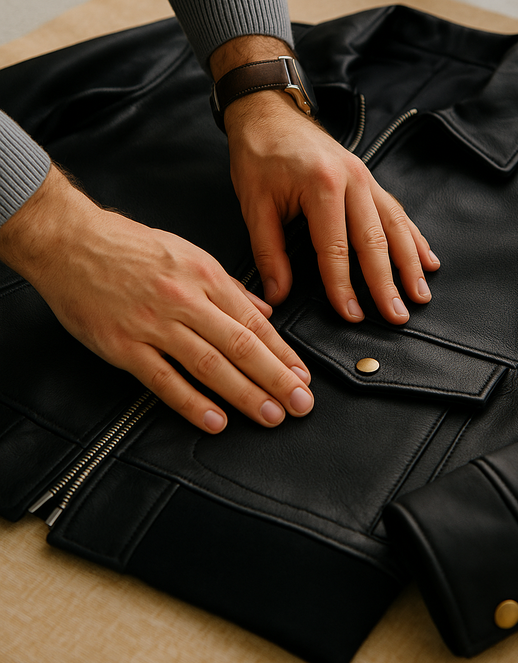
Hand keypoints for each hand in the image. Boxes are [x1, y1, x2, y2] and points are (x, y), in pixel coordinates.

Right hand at [0, 165, 312, 433]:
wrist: (70, 241)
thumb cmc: (127, 245)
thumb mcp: (186, 252)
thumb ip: (227, 285)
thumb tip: (263, 310)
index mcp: (203, 275)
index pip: (253, 322)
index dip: (282, 353)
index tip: (302, 376)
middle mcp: (184, 300)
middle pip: (240, 345)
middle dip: (277, 378)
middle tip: (301, 405)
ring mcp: (153, 325)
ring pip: (210, 365)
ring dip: (246, 394)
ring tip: (272, 415)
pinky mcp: (123, 346)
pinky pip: (163, 380)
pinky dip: (192, 403)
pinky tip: (216, 421)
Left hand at [225, 92, 438, 322]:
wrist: (268, 112)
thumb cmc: (258, 155)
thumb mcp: (255, 204)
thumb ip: (269, 252)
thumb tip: (278, 295)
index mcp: (322, 185)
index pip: (335, 249)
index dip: (343, 286)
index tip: (352, 316)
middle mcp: (352, 179)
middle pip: (374, 240)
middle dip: (388, 283)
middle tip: (397, 317)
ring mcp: (365, 176)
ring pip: (394, 226)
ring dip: (410, 263)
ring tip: (421, 294)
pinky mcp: (368, 177)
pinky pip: (396, 210)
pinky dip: (413, 237)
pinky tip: (428, 259)